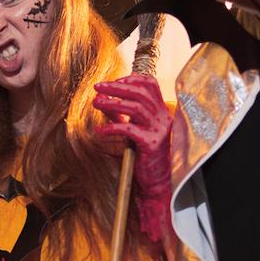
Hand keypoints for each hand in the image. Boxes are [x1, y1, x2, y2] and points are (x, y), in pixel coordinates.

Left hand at [94, 74, 172, 243]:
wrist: (156, 181)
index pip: (151, 84)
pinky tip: (100, 131)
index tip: (113, 82)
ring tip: (96, 103)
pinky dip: (112, 127)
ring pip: (136, 107)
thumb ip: (121, 116)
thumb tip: (102, 102)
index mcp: (161, 111)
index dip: (131, 79)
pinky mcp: (151, 143)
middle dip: (116, 87)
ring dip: (113, 103)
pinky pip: (129, 130)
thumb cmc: (143, 155)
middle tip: (97, 87)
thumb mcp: (133, 131)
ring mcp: (159, 130)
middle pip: (140, 92)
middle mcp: (163, 117)